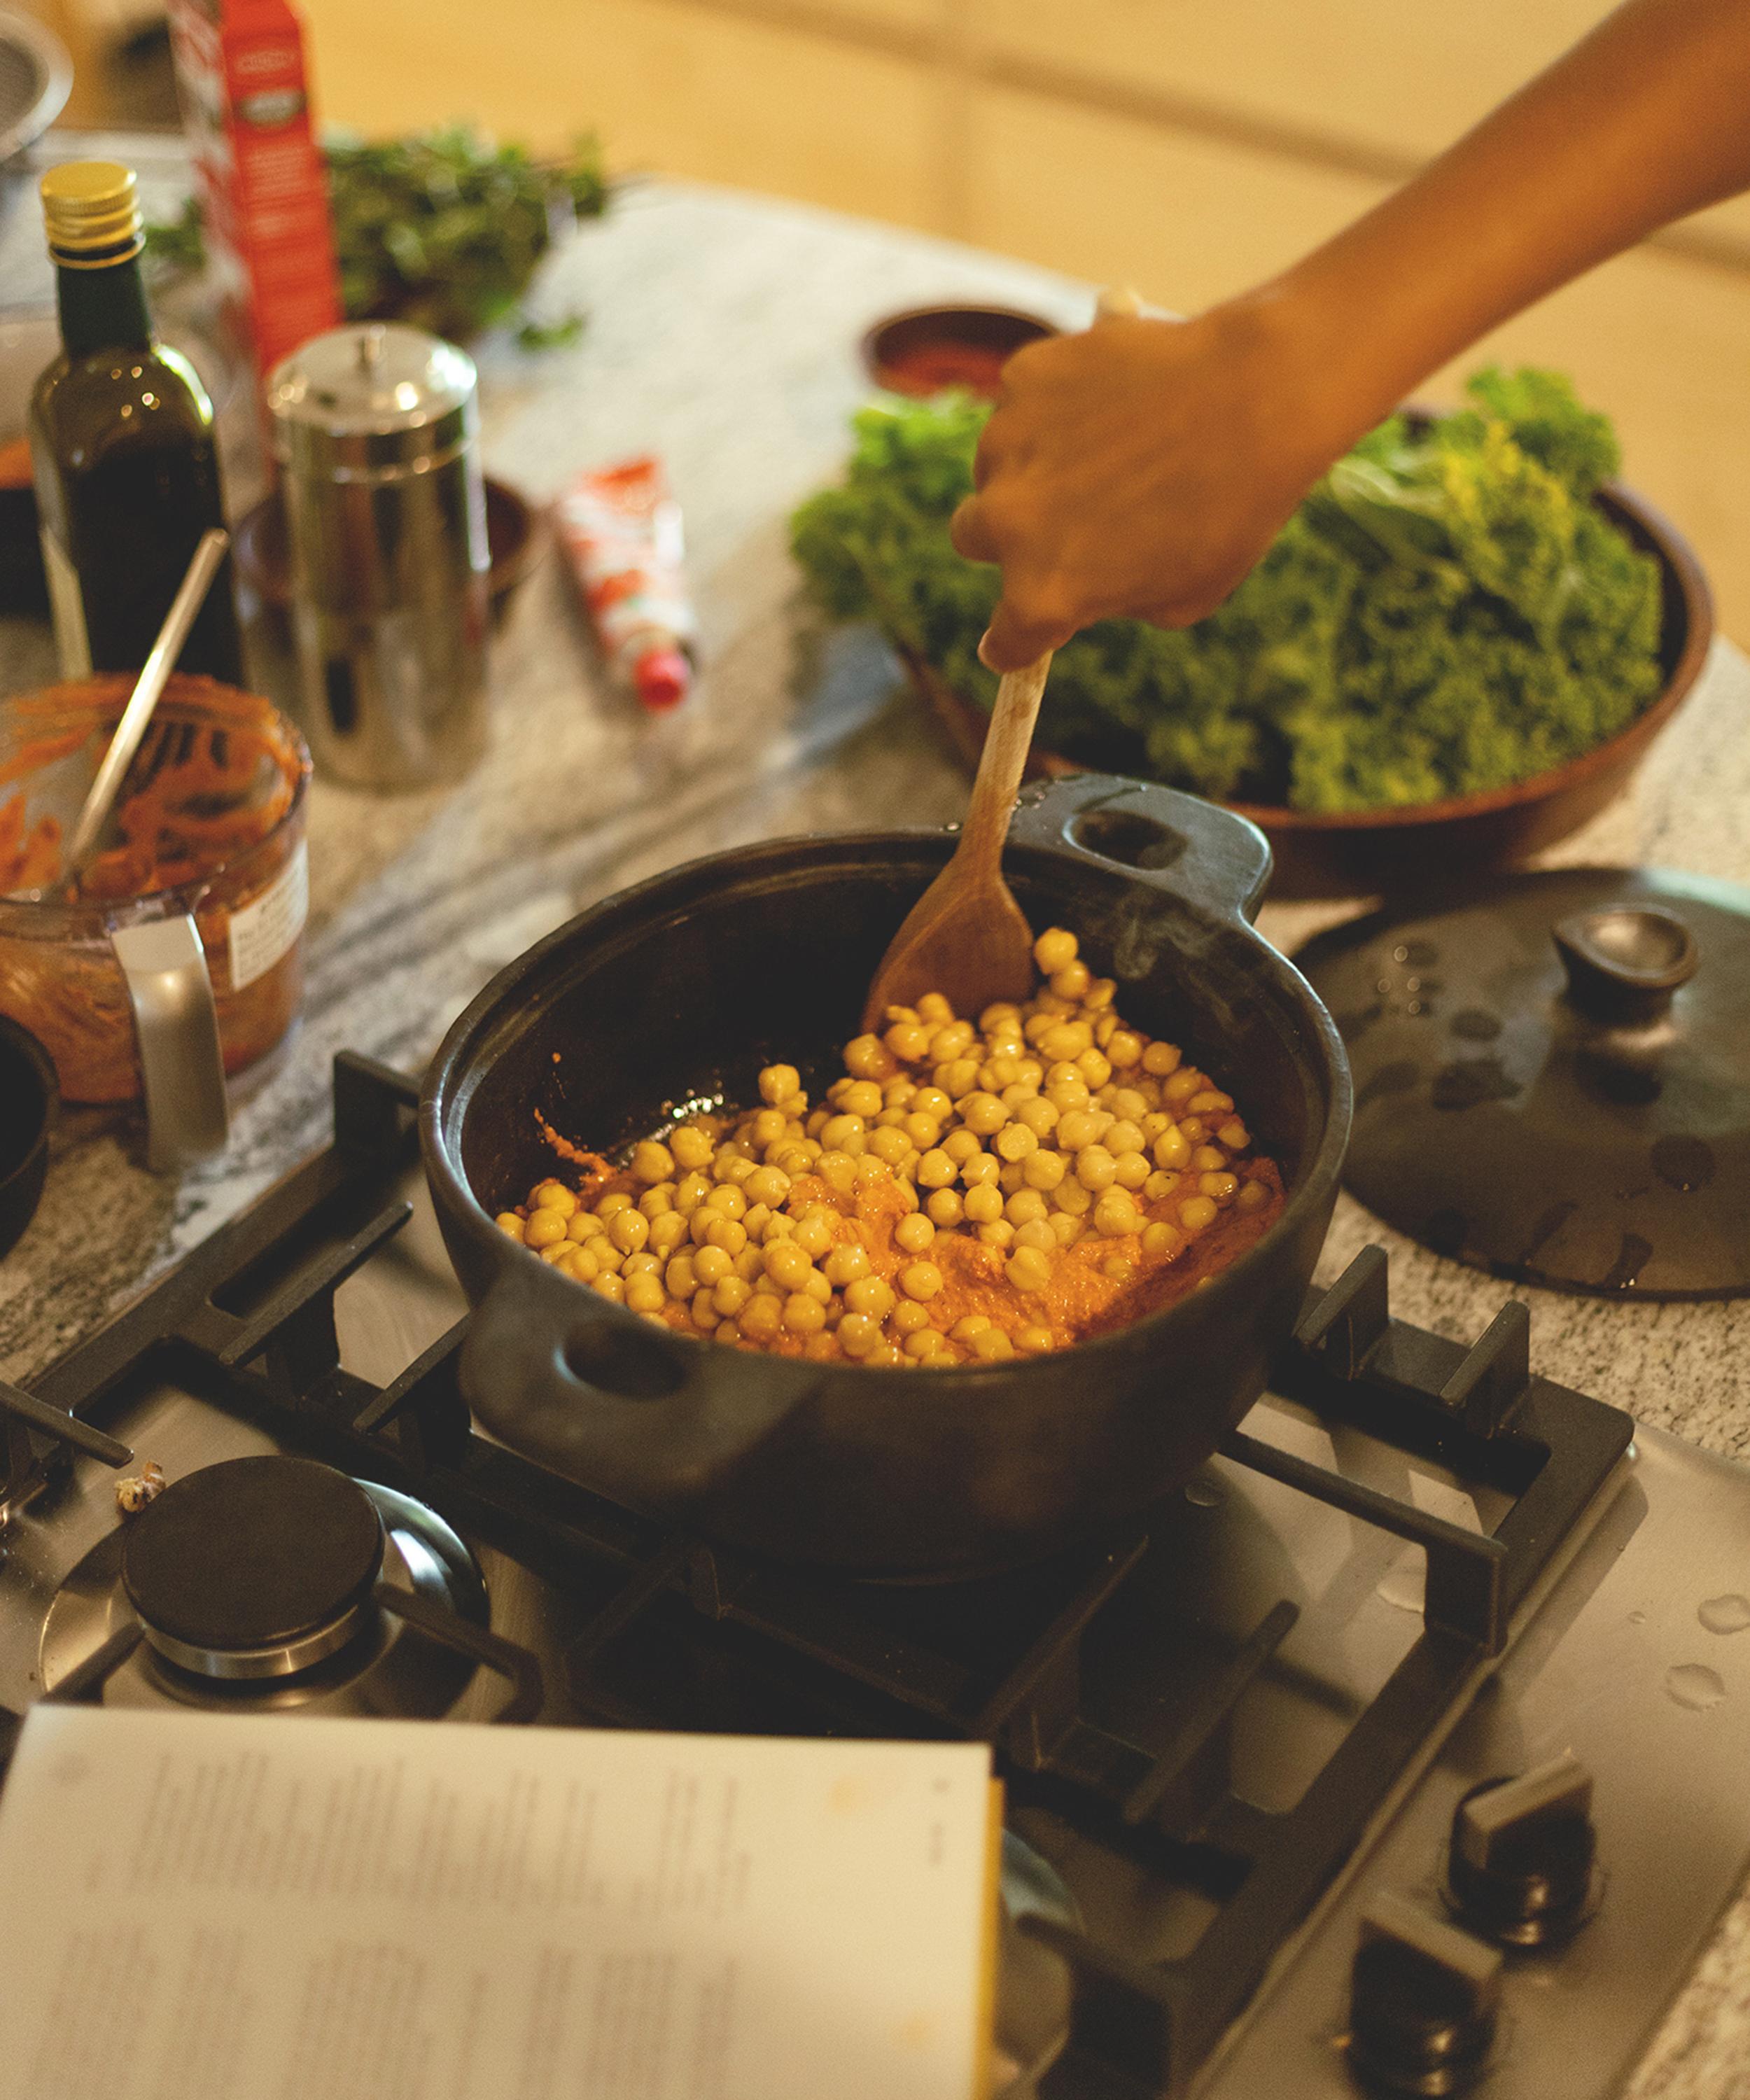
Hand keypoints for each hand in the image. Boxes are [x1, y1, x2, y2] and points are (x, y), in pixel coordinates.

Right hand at [949, 296, 1357, 671]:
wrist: (1259, 395)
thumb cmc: (1234, 509)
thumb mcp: (1182, 597)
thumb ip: (1111, 601)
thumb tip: (1084, 586)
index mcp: (1042, 594)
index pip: (1003, 642)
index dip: (1017, 640)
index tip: (1025, 633)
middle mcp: (1005, 522)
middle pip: (972, 537)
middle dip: (1010, 534)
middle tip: (1066, 517)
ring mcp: (1006, 443)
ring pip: (996, 463)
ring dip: (1032, 464)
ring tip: (1112, 447)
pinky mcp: (1024, 376)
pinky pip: (1023, 401)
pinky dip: (1055, 405)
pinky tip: (1116, 401)